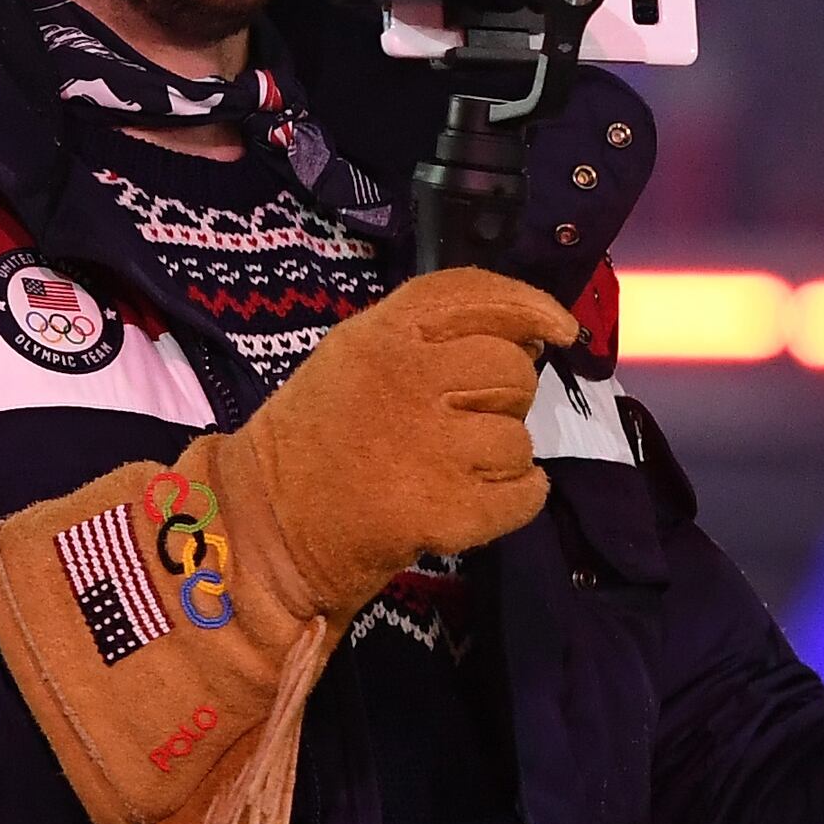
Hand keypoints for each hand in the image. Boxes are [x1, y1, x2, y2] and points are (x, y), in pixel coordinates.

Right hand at [235, 266, 565, 613]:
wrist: (263, 529)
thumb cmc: (309, 443)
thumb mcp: (350, 361)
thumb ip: (423, 341)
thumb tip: (525, 339)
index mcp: (379, 335)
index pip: (472, 295)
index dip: (528, 306)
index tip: (559, 331)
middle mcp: (407, 379)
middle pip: (511, 370)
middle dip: (506, 398)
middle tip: (467, 420)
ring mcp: (429, 446)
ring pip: (518, 439)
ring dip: (501, 457)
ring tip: (455, 468)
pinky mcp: (445, 508)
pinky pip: (523, 494)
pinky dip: (515, 500)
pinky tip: (477, 500)